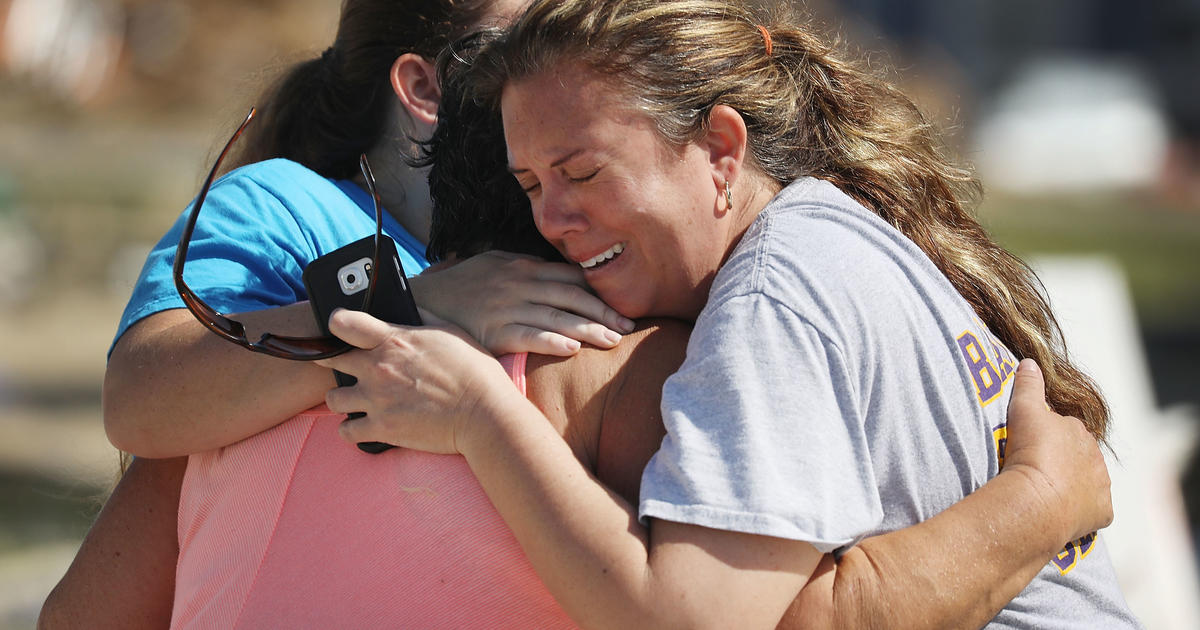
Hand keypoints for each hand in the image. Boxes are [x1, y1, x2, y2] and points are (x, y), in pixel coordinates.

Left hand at [316, 309, 521, 454]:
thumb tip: (408, 306)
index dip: (336, 324)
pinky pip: (346, 431)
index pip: (344, 324)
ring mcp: (377, 400)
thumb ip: (421, 318)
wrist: (485, 415)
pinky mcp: (381, 429)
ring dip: (343, 398)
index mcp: (394, 341)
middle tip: (343, 366)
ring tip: (356, 400)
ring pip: (334, 398)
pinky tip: (362, 424)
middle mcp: (378, 368)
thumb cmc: (474, 371)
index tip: (337, 328)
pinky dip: (352, 429)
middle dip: (332, 361)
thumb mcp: (450, 332)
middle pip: (330, 360)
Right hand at [409, 251, 634, 355]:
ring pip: (558, 316)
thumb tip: (554, 275)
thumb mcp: (493, 265)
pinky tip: (573, 348)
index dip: (599, 290)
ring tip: (614, 340)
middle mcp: (520, 283)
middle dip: (604, 311)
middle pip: (573, 296)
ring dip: (590, 329)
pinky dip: (553, 340)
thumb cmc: (460, 287)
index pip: (571, 276)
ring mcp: (508, 306)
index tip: (622, 304)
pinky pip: (530, 335)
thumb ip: (524, 268)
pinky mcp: (494, 331)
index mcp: (523, 266)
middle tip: (629, 326)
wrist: (421, 303)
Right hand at [1003, 359, 1112, 543]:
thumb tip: (1030, 362)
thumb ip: (1028, 385)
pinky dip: (1079, 511)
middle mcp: (1096, 458)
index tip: (1029, 447)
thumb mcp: (1023, 411)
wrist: (1038, 498)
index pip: (1064, 431)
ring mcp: (1101, 487)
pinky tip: (1059, 512)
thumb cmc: (1030, 452)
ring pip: (1086, 484)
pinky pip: (1092, 511)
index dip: (1045, 438)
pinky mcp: (1102, 513)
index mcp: (1080, 432)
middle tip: (1034, 470)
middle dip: (1061, 462)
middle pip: (1078, 458)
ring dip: (1070, 486)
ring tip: (1044, 492)